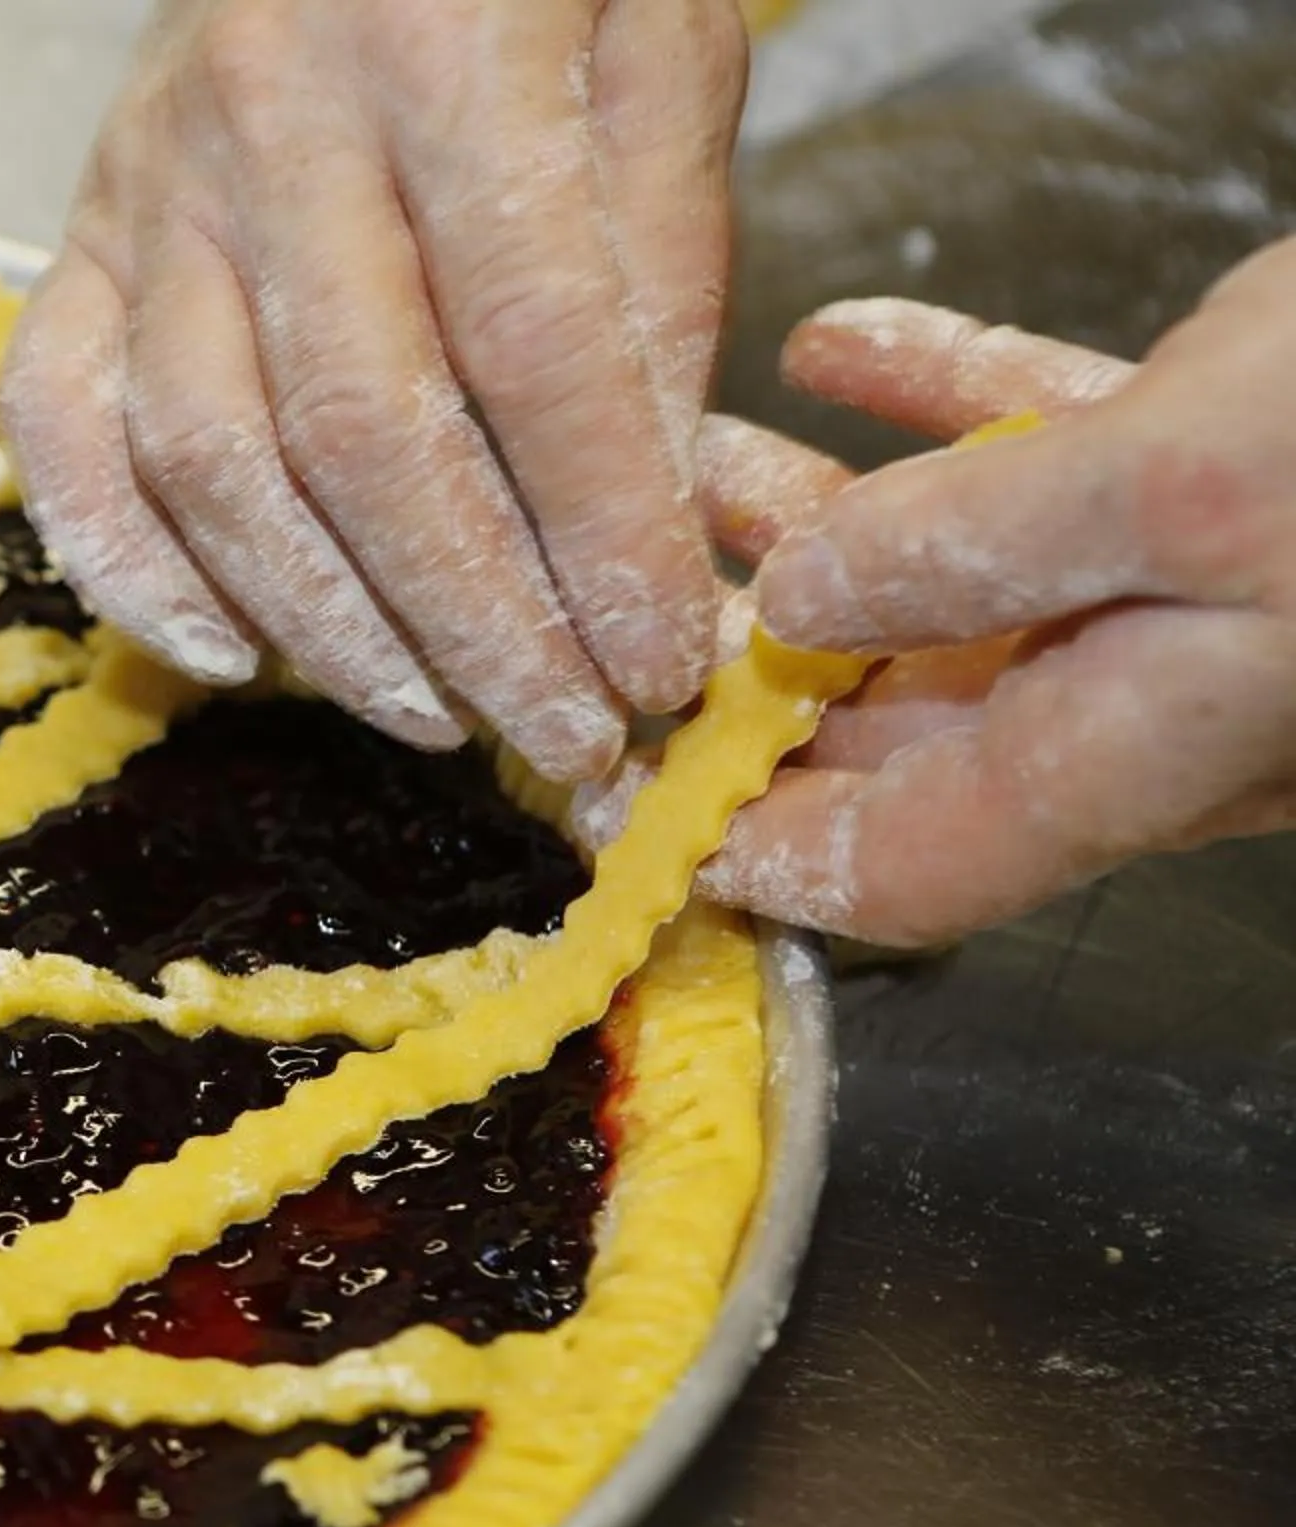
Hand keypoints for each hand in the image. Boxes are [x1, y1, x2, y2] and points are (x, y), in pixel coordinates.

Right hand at [0, 0, 748, 783]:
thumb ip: (662, 256)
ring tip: (431, 714)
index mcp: (449, 51)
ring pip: (207, 457)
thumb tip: (654, 508)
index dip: (604, 533)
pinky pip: (59, 431)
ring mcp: (147, 188)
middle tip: (562, 737)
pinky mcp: (76, 238)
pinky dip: (124, 565)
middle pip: (360, 435)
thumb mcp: (663, 42)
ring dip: (324, 622)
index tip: (664, 666)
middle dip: (474, 623)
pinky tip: (228, 654)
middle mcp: (269, 125)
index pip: (534, 347)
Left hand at [634, 243, 1295, 948]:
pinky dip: (934, 407)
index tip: (618, 813)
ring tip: (690, 451)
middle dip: (748, 660)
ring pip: (955, 579)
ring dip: (818, 517)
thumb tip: (793, 604)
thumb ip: (979, 552)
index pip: (896, 869)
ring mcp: (1183, 592)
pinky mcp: (1227, 471)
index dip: (748, 854)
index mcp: (1125, 752)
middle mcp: (1142, 700)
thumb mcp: (1184, 490)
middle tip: (615, 596)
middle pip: (893, 721)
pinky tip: (835, 342)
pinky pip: (1044, 457)